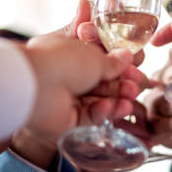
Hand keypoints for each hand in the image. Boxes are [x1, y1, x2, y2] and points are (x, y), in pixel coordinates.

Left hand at [11, 0, 142, 168]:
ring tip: (129, 102)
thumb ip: (113, 61)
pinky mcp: (65, 119)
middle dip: (121, 84)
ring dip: (116, 101)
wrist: (35, 85)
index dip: (118, 63)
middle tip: (136, 86)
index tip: (134, 65)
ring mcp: (64, 97)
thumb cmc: (62, 60)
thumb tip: (128, 57)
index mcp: (68, 52)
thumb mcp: (95, 56)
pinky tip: (109, 108)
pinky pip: (88, 116)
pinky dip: (100, 112)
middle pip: (100, 82)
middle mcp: (65, 74)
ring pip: (97, 101)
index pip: (98, 58)